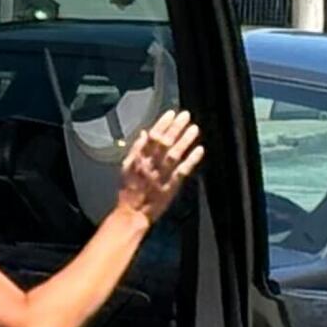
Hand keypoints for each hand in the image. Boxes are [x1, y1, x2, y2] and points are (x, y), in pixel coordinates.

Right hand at [115, 108, 205, 224]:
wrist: (132, 213)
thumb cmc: (129, 190)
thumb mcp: (127, 166)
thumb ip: (136, 148)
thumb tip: (144, 132)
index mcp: (138, 159)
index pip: (151, 138)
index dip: (162, 124)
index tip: (171, 113)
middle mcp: (150, 165)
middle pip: (164, 143)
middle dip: (175, 128)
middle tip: (186, 116)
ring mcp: (162, 176)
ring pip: (174, 155)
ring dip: (185, 141)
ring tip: (194, 128)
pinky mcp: (171, 186)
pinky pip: (182, 171)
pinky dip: (191, 160)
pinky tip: (199, 150)